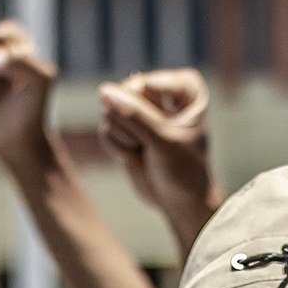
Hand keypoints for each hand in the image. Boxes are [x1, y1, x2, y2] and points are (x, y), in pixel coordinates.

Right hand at [94, 67, 216, 244]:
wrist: (180, 202)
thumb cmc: (184, 171)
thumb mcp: (164, 142)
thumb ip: (134, 116)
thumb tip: (103, 91)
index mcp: (184, 87)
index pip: (143, 84)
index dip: (146, 114)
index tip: (166, 133)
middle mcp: (161, 92)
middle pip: (123, 94)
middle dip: (132, 126)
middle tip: (152, 146)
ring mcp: (140, 109)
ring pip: (110, 112)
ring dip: (126, 139)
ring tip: (148, 152)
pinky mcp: (124, 126)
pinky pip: (106, 129)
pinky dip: (120, 148)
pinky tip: (138, 156)